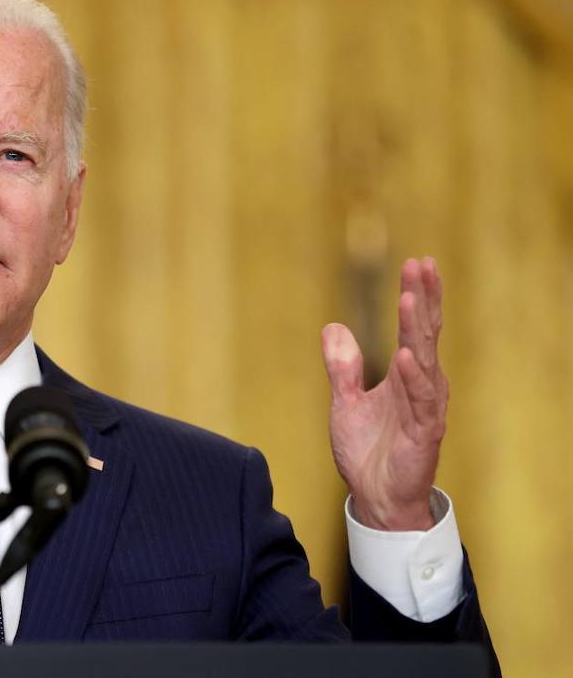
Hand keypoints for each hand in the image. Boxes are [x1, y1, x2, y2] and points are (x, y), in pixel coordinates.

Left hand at [321, 257, 447, 530]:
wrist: (375, 497)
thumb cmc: (367, 450)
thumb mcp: (345, 401)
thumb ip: (342, 366)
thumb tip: (333, 326)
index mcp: (405, 376)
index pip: (414, 328)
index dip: (417, 296)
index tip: (417, 263)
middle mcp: (421, 386)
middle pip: (425, 334)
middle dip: (424, 299)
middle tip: (423, 264)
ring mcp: (425, 408)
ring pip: (425, 361)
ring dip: (418, 330)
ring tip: (410, 299)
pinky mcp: (424, 434)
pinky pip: (422, 402)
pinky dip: (414, 379)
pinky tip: (407, 357)